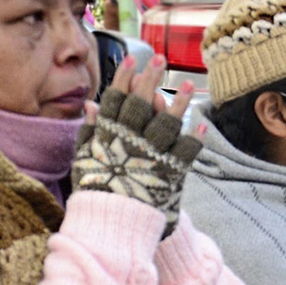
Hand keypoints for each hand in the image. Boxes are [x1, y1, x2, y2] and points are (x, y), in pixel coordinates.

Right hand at [71, 55, 204, 235]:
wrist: (110, 227)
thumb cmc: (95, 193)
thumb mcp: (83, 160)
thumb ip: (88, 132)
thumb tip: (91, 104)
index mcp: (107, 137)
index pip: (115, 101)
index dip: (123, 79)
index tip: (131, 59)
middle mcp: (129, 143)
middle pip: (141, 104)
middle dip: (150, 78)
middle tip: (160, 58)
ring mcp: (150, 157)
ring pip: (167, 124)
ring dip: (178, 103)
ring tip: (186, 84)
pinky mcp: (169, 174)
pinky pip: (185, 153)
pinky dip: (194, 140)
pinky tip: (202, 126)